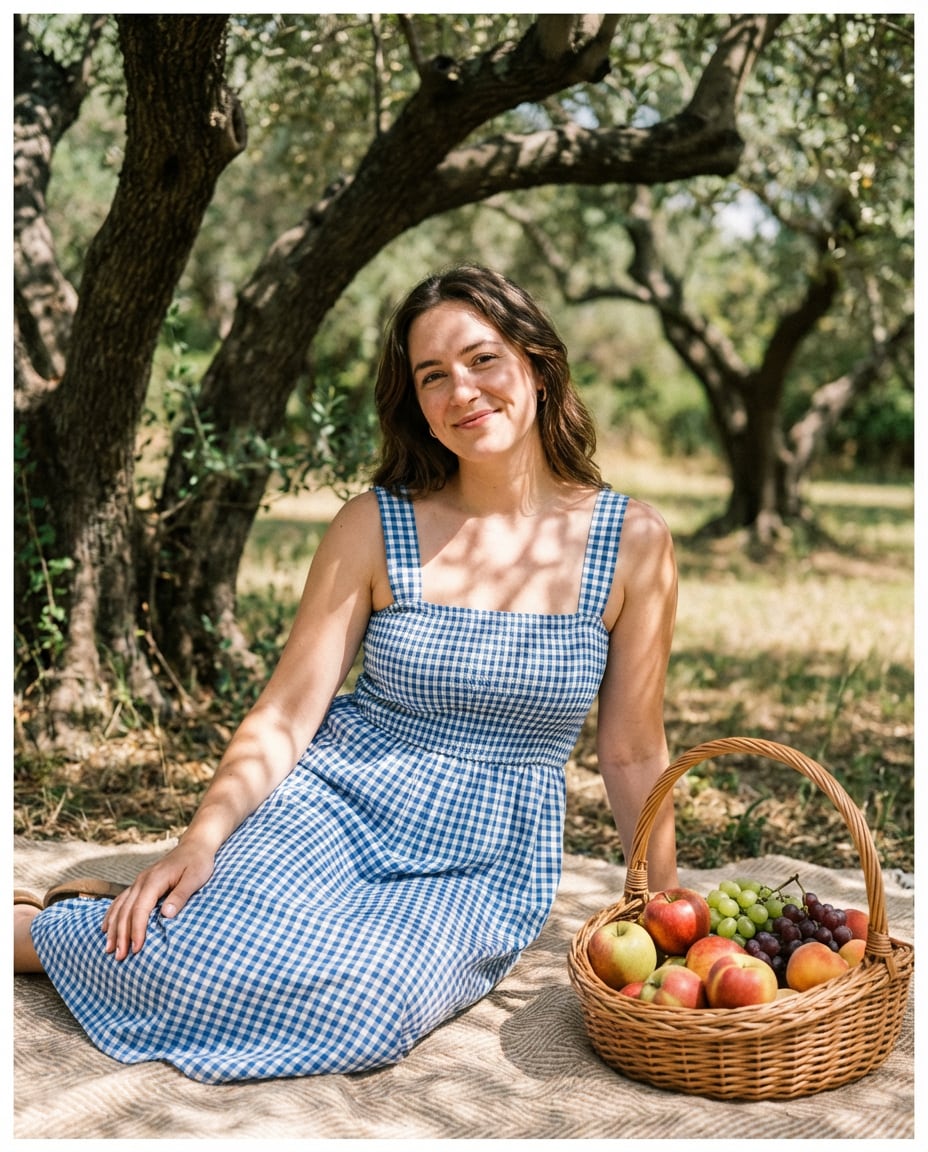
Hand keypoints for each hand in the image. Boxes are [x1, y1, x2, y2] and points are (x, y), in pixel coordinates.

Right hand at [101, 840, 214, 959]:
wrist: (195, 845)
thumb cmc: (198, 862)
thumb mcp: (195, 878)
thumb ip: (181, 895)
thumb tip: (166, 914)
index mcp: (154, 880)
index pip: (140, 909)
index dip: (136, 930)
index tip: (136, 949)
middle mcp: (142, 881)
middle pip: (126, 911)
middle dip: (121, 935)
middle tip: (119, 957)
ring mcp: (138, 882)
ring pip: (120, 907)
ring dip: (113, 929)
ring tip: (109, 949)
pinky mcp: (140, 884)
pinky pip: (120, 900)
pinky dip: (112, 915)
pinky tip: (106, 928)